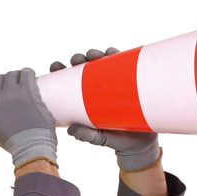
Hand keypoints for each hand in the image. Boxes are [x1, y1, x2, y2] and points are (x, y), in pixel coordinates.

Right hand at [0, 68, 56, 167]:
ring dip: (18, 76)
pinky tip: (32, 76)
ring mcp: (10, 93)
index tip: (0, 86)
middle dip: (6, 79)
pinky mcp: (26, 90)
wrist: (31, 146)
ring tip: (25, 82)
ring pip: (12, 74)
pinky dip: (29, 72)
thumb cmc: (15, 144)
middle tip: (16, 86)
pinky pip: (26, 72)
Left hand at [54, 49, 160, 171]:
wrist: (140, 143)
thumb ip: (86, 135)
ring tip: (93, 54)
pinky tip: (111, 52)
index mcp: (83, 98)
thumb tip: (71, 130)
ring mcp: (113, 84)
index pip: (67, 81)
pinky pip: (124, 65)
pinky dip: (117, 56)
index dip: (60, 70)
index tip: (55, 66)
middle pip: (83, 68)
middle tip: (77, 60)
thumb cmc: (114, 139)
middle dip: (78, 59)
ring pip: (102, 63)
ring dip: (95, 54)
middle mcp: (96, 88)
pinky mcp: (130, 82)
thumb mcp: (97, 138)